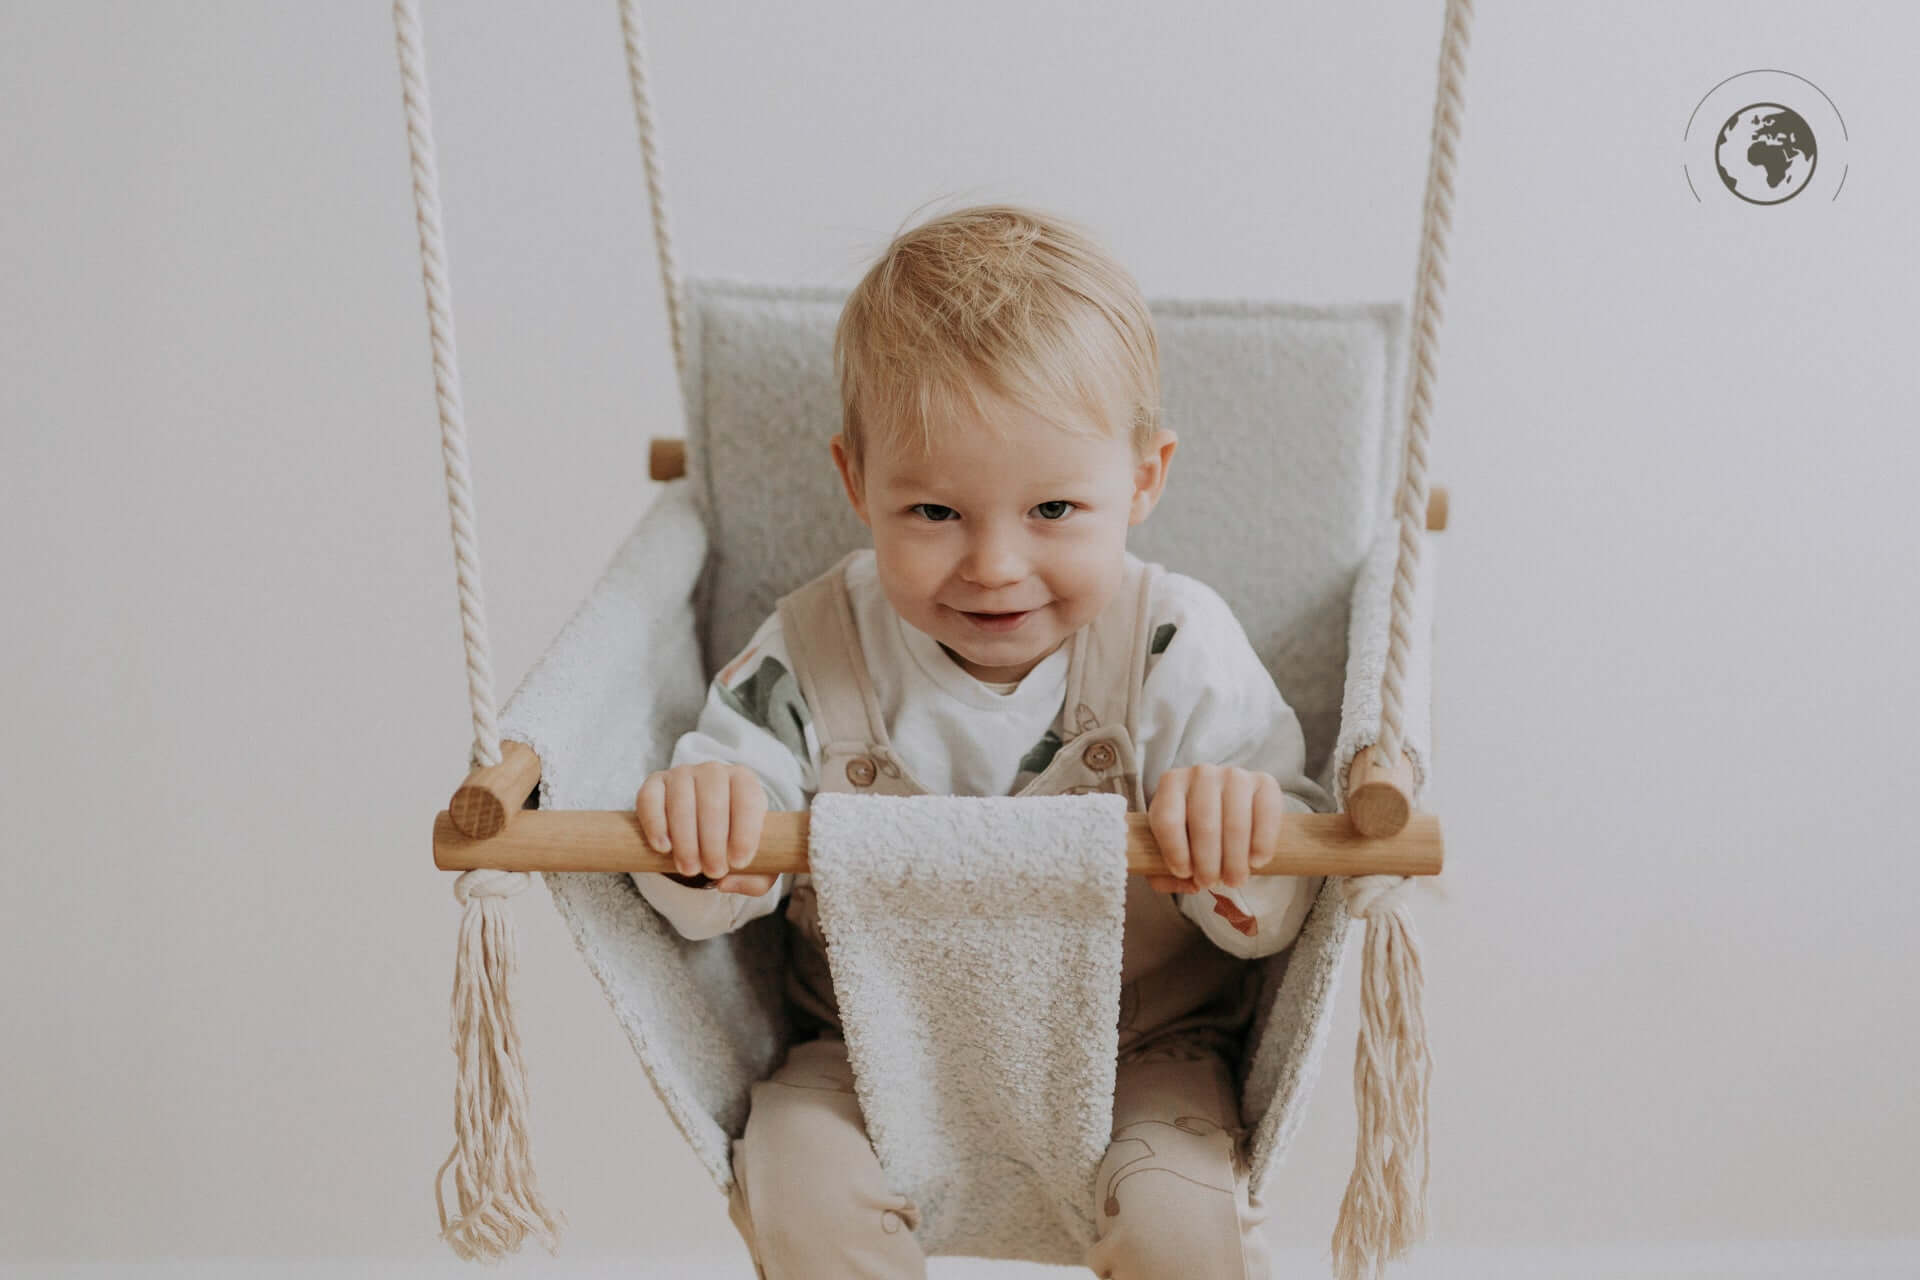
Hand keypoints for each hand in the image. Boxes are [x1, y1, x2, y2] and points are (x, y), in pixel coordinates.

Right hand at [635, 762, 778, 895]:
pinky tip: (663, 847)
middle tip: (713, 871)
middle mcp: (714, 772)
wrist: (700, 824)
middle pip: (713, 802)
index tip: (738, 863)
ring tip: (690, 869)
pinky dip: (656, 824)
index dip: (745, 832)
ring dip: (686, 840)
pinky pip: (651, 799)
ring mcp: (682, 774)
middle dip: (714, 843)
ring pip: (681, 802)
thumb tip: (725, 884)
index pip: (748, 800)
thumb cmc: (732, 841)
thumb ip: (756, 879)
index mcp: (744, 781)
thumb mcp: (753, 857)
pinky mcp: (655, 783)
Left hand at [1145, 764, 1284, 894]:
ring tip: (1234, 880)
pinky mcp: (1265, 783)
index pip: (1168, 819)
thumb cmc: (1191, 827)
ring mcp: (1235, 776)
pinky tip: (1256, 862)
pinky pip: (1266, 815)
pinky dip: (1262, 843)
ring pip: (1235, 823)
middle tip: (1211, 884)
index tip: (1184, 874)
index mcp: (1171, 783)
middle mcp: (1202, 773)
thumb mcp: (1168, 841)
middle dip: (1207, 862)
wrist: (1225, 803)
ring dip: (1234, 860)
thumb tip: (1188, 883)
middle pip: (1204, 823)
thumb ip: (1164, 866)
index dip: (1175, 852)